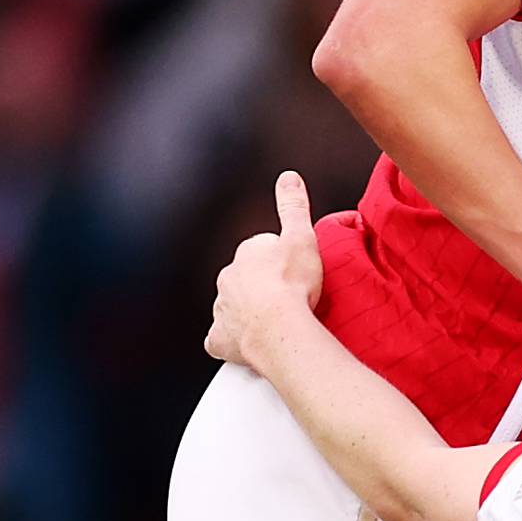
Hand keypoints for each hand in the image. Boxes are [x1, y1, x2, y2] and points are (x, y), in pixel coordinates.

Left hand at [207, 173, 330, 371]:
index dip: (279, 262)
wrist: (279, 328)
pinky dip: (232, 341)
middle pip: (245, 280)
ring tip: (275, 322)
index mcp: (247, 255)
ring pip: (233, 308)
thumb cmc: (292, 286)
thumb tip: (288, 178)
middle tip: (288, 299)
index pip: (260, 252)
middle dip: (263, 288)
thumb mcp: (301, 236)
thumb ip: (293, 206)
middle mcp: (228, 280)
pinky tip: (249, 342)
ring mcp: (222, 310)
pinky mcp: (220, 338)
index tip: (293, 273)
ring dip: (250, 313)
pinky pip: (222, 339)